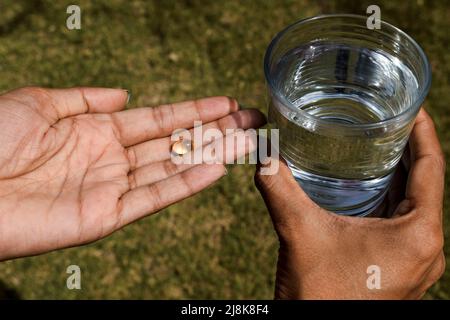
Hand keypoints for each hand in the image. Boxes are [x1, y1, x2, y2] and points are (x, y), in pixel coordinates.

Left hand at [0, 87, 264, 260]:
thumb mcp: (39, 103)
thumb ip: (85, 98)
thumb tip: (124, 93)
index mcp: (97, 130)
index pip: (158, 119)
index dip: (193, 109)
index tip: (226, 102)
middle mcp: (112, 158)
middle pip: (175, 143)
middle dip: (214, 131)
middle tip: (251, 122)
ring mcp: (112, 187)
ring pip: (173, 168)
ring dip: (211, 155)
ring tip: (246, 142)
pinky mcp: (106, 216)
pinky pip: (154, 197)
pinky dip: (186, 184)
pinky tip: (215, 168)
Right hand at [255, 108, 444, 298]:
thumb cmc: (320, 296)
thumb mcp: (299, 233)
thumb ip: (278, 188)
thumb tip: (262, 153)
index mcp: (418, 234)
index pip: (432, 168)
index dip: (424, 132)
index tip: (413, 107)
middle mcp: (426, 248)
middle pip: (426, 185)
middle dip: (409, 150)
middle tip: (389, 120)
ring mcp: (416, 261)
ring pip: (414, 205)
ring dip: (400, 176)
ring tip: (380, 147)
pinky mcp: (400, 269)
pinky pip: (403, 224)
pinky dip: (390, 200)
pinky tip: (368, 189)